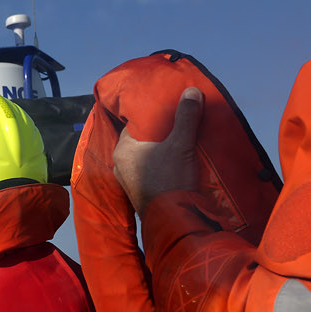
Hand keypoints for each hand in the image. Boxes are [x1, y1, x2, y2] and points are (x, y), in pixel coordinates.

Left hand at [112, 86, 202, 213]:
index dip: (150, 116)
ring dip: (158, 151)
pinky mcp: (139, 193)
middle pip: (140, 141)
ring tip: (177, 141)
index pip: (134, 124)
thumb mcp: (180, 145)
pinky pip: (148, 172)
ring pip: (144, 158)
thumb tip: (191, 91)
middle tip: (174, 124)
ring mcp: (128, 181)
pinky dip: (159, 165)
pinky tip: (173, 162)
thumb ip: (185, 117)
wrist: (173, 220)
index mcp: (122, 150)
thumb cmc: (170, 179)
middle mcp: (120, 165)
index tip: (166, 110)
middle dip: (156, 134)